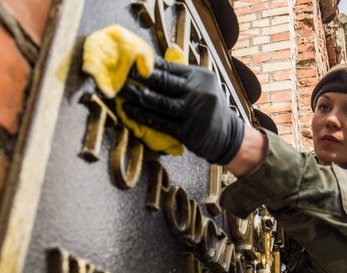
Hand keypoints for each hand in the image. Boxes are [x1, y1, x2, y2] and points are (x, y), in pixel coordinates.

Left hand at [118, 58, 243, 164]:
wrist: (229, 137)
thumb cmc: (209, 109)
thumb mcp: (203, 87)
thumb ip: (182, 77)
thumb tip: (152, 64)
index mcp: (200, 77)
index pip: (169, 67)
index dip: (147, 64)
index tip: (128, 61)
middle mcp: (199, 92)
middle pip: (162, 82)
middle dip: (138, 78)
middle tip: (118, 75)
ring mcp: (194, 112)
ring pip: (159, 102)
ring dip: (137, 97)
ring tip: (120, 92)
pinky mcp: (188, 131)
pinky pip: (160, 122)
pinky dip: (143, 117)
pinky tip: (130, 112)